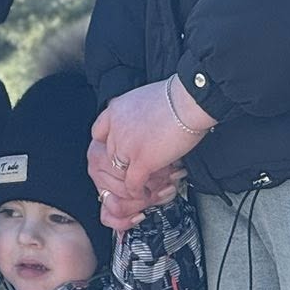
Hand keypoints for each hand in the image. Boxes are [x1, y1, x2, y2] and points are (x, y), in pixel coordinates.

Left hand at [89, 77, 211, 228]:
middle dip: (124, 164)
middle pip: (110, 155)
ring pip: (120, 172)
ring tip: (143, 182)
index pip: (99, 134)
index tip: (120, 152)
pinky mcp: (141, 161)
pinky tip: (145, 193)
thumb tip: (145, 121)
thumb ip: (137, 112)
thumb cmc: (178, 96)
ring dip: (131, 179)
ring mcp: (126, 146)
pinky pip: (133, 184)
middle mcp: (116, 128)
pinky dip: (138, 191)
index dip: (110, 145)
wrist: (190, 100)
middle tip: (138, 170)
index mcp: (116, 110)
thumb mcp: (145, 97)